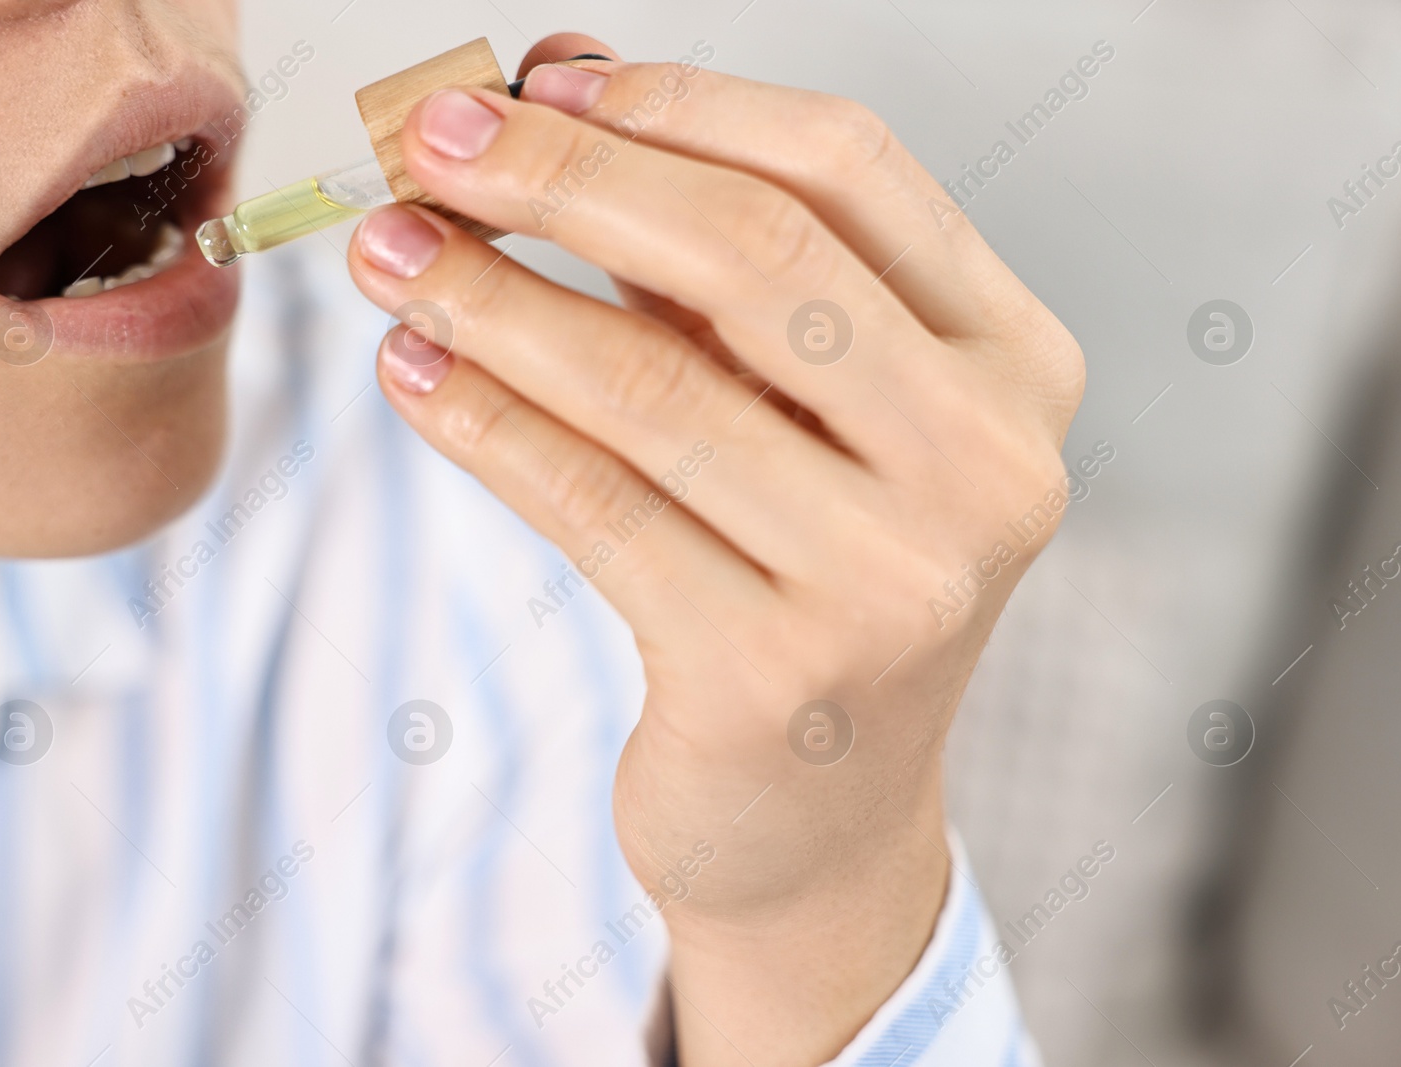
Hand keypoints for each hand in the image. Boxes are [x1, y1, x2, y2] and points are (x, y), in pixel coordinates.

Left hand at [345, 34, 1082, 1064]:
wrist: (819, 816)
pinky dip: (485, 423)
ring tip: (386, 254)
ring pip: (654, 385)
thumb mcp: (793, 403)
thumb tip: (552, 80)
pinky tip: (412, 373)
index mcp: (1014, 363)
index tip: (539, 82)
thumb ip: (702, 250)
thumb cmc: (803, 571)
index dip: (682, 103)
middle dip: (564, 179)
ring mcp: (895, 580)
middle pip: (753, 255)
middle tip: (427, 144)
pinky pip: (595, 505)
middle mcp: (986, 465)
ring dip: (493, 298)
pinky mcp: (775, 675)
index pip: (851, 168)